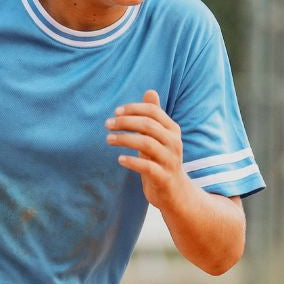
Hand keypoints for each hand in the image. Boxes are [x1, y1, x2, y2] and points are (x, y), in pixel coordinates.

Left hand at [105, 89, 184, 209]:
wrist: (176, 193)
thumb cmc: (162, 160)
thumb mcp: (159, 137)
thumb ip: (154, 116)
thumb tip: (150, 91)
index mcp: (172, 130)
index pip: (152, 111)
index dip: (133, 109)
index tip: (115, 112)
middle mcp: (174, 143)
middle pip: (148, 125)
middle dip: (125, 122)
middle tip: (107, 124)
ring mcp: (169, 160)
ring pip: (146, 144)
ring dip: (124, 139)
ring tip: (108, 139)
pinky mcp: (164, 177)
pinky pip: (147, 166)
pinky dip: (132, 161)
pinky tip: (119, 159)